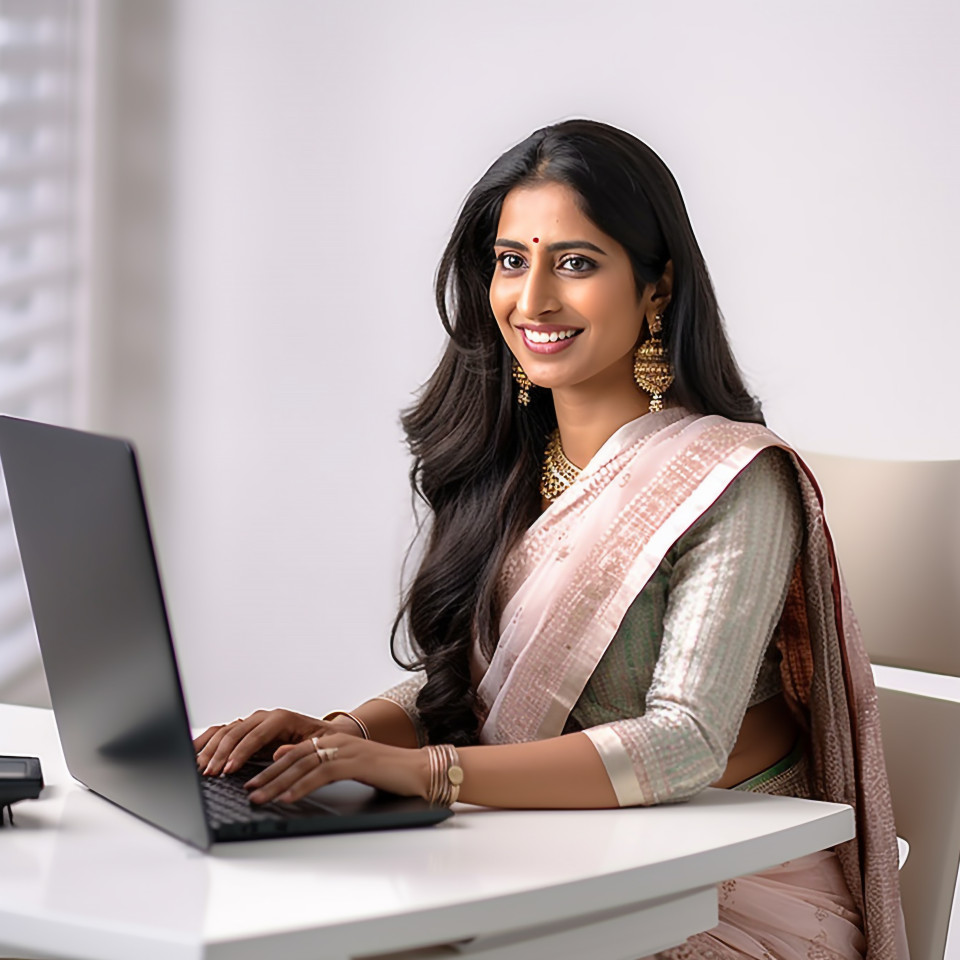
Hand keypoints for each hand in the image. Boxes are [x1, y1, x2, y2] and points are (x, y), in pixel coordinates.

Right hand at [193, 709, 359, 775]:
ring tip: (200, 766)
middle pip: (235, 732)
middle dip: (220, 754)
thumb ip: (299, 749)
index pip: (255, 735)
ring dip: (211, 749)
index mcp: (281, 718)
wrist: (326, 734)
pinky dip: (207, 741)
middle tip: (210, 773)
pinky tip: (195, 751)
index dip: (240, 752)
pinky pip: (223, 732)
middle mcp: (264, 717)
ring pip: (226, 731)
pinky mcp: (246, 731)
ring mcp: (253, 723)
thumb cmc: (322, 740)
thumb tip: (279, 753)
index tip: (228, 769)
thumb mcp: (318, 745)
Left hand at [243, 732, 430, 804]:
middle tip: (247, 790)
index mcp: (333, 740)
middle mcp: (336, 741)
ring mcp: (346, 750)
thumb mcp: (348, 765)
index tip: (251, 780)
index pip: (294, 752)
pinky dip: (302, 787)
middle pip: (293, 757)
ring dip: (278, 783)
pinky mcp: (355, 762)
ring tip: (259, 797)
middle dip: (268, 774)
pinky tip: (288, 798)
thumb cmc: (385, 772)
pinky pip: (322, 774)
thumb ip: (320, 763)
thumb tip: (288, 759)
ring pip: (303, 765)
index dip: (270, 766)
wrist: (417, 770)